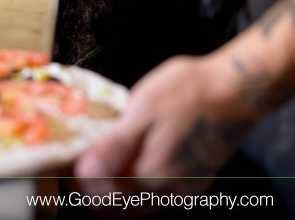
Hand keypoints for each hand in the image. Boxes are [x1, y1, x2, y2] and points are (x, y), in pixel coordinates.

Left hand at [75, 54, 255, 197]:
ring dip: (108, 188)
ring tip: (96, 155)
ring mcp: (181, 191)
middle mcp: (168, 192)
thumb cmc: (187, 92)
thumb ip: (114, 147)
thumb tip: (83, 172)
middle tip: (75, 156)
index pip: (98, 195)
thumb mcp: (142, 109)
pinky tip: (124, 158)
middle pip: (113, 208)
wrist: (236, 90)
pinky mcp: (190, 183)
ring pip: (131, 206)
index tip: (63, 156)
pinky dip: (130, 185)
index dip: (75, 178)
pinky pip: (150, 197)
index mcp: (153, 175)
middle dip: (88, 187)